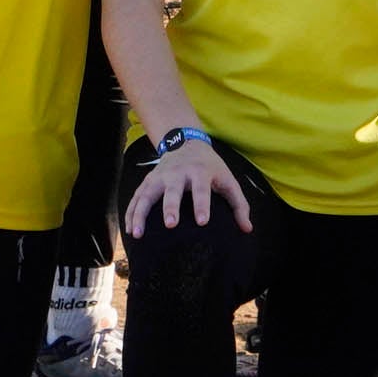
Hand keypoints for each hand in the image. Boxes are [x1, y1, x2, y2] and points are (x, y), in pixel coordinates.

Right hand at [125, 134, 249, 234]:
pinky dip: (131, 213)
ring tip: (138, 234)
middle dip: (170, 207)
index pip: (201, 190)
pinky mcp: (148, 181)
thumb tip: (247, 229)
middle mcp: (178, 173)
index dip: (202, 205)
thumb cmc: (211, 167)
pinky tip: (131, 230)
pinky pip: (137, 197)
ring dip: (141, 213)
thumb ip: (239, 204)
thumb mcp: (228, 180)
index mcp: (200, 173)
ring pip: (147, 194)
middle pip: (172, 190)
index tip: (202, 222)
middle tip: (170, 224)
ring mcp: (160, 176)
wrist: (187, 142)